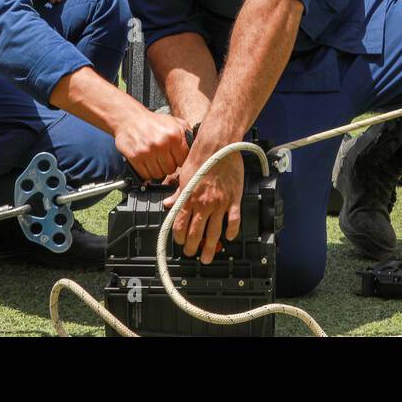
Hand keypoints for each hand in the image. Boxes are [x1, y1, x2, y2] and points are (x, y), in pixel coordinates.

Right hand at [115, 109, 190, 182]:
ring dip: (157, 170)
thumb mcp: (175, 122)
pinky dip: (146, 172)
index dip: (179, 161)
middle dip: (168, 166)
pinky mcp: (135, 157)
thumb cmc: (154, 122)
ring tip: (155, 160)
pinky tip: (147, 163)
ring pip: (158, 174)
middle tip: (163, 159)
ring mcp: (147, 151)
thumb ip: (187, 134)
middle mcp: (161, 143)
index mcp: (174, 135)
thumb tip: (197, 148)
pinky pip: (145, 175)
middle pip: (171, 169)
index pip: (183, 160)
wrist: (130, 118)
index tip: (175, 158)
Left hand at [164, 139, 243, 262]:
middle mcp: (203, 203)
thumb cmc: (201, 156)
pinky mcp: (234, 199)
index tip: (180, 242)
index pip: (180, 224)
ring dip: (210, 247)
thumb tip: (167, 204)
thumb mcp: (183, 175)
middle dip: (192, 248)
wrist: (219, 145)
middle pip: (196, 233)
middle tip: (192, 254)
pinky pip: (233, 221)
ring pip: (214, 232)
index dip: (179, 237)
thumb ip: (177, 193)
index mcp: (188, 198)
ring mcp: (219, 203)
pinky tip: (229, 237)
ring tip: (207, 257)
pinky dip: (231, 231)